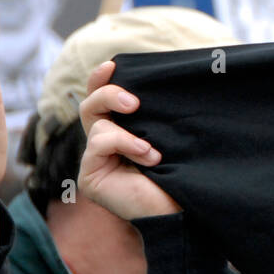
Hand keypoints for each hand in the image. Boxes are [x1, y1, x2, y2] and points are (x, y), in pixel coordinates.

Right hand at [78, 60, 179, 220]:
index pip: (103, 100)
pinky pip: (99, 143)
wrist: (183, 208)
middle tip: (135, 103)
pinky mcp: (90, 175)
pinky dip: (124, 144)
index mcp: (122, 132)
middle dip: (109, 94)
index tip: (112, 64)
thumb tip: (161, 77)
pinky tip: (148, 158)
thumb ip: (156, 113)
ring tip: (151, 150)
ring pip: (96, 123)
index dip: (101, 79)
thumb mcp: (169, 134)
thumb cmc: (181, 172)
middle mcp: (106, 144)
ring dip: (127, 132)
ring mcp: (95, 160)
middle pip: (90, 105)